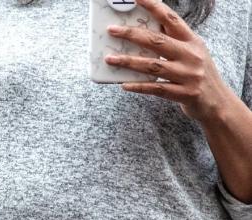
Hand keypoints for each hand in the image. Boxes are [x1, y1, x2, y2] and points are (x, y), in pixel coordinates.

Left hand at [106, 0, 240, 121]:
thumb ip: (172, 43)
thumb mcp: (192, 53)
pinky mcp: (184, 94)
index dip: (154, 7)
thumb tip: (140, 34)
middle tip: (112, 30)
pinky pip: (156, 89)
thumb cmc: (198, 74)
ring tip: (109, 58)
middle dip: (132, 34)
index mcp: (192, 41)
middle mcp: (191, 55)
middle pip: (157, 41)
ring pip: (153, 66)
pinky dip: (138, 86)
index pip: (172, 20)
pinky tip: (123, 84)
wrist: (218, 102)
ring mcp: (188, 75)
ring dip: (128, 61)